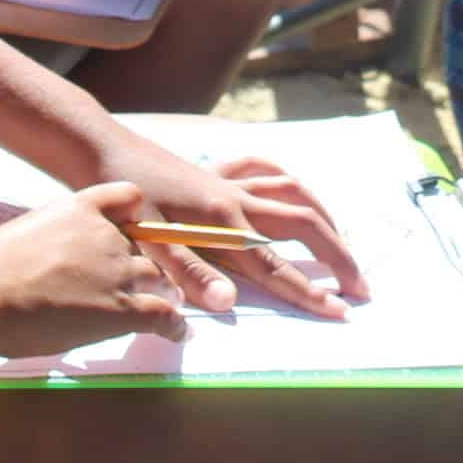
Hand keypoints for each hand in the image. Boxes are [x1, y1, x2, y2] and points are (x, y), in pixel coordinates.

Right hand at [0, 183, 187, 358]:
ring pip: (159, 279)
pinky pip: (164, 314)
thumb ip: (53, 240)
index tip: (139, 231)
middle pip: (145, 246)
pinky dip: (176, 325)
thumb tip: (52, 265)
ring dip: (166, 293)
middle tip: (152, 282)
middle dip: (150, 264)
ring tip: (169, 305)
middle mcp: (107, 234)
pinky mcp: (123, 308)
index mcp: (80, 208)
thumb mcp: (26, 233)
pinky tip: (180, 332)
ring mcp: (118, 270)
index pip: (129, 197)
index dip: (137, 217)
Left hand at [85, 130, 367, 319]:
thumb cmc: (121, 202)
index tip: (342, 311)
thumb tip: (226, 305)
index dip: (309, 292)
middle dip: (337, 256)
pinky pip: (263, 170)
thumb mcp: (148, 243)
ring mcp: (227, 182)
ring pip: (292, 192)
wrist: (100, 151)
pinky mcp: (214, 171)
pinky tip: (290, 190)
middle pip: (303, 226)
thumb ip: (189, 274)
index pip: (276, 268)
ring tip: (341, 240)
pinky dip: (284, 180)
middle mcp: (235, 200)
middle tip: (361, 286)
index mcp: (222, 224)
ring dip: (323, 216)